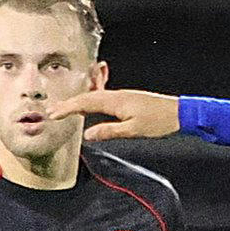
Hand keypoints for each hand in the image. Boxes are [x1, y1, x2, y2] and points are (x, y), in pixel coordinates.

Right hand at [45, 89, 181, 142]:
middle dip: (67, 104)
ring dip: (77, 102)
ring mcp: (121, 96)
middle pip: (86, 97)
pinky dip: (89, 102)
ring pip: (93, 96)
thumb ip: (109, 131)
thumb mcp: (133, 130)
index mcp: (116, 101)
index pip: (85, 103)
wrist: (179, 112)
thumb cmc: (158, 121)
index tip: (53, 114)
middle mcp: (116, 95)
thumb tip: (87, 135)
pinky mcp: (126, 99)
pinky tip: (86, 107)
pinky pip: (101, 98)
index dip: (68, 108)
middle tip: (50, 111)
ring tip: (62, 109)